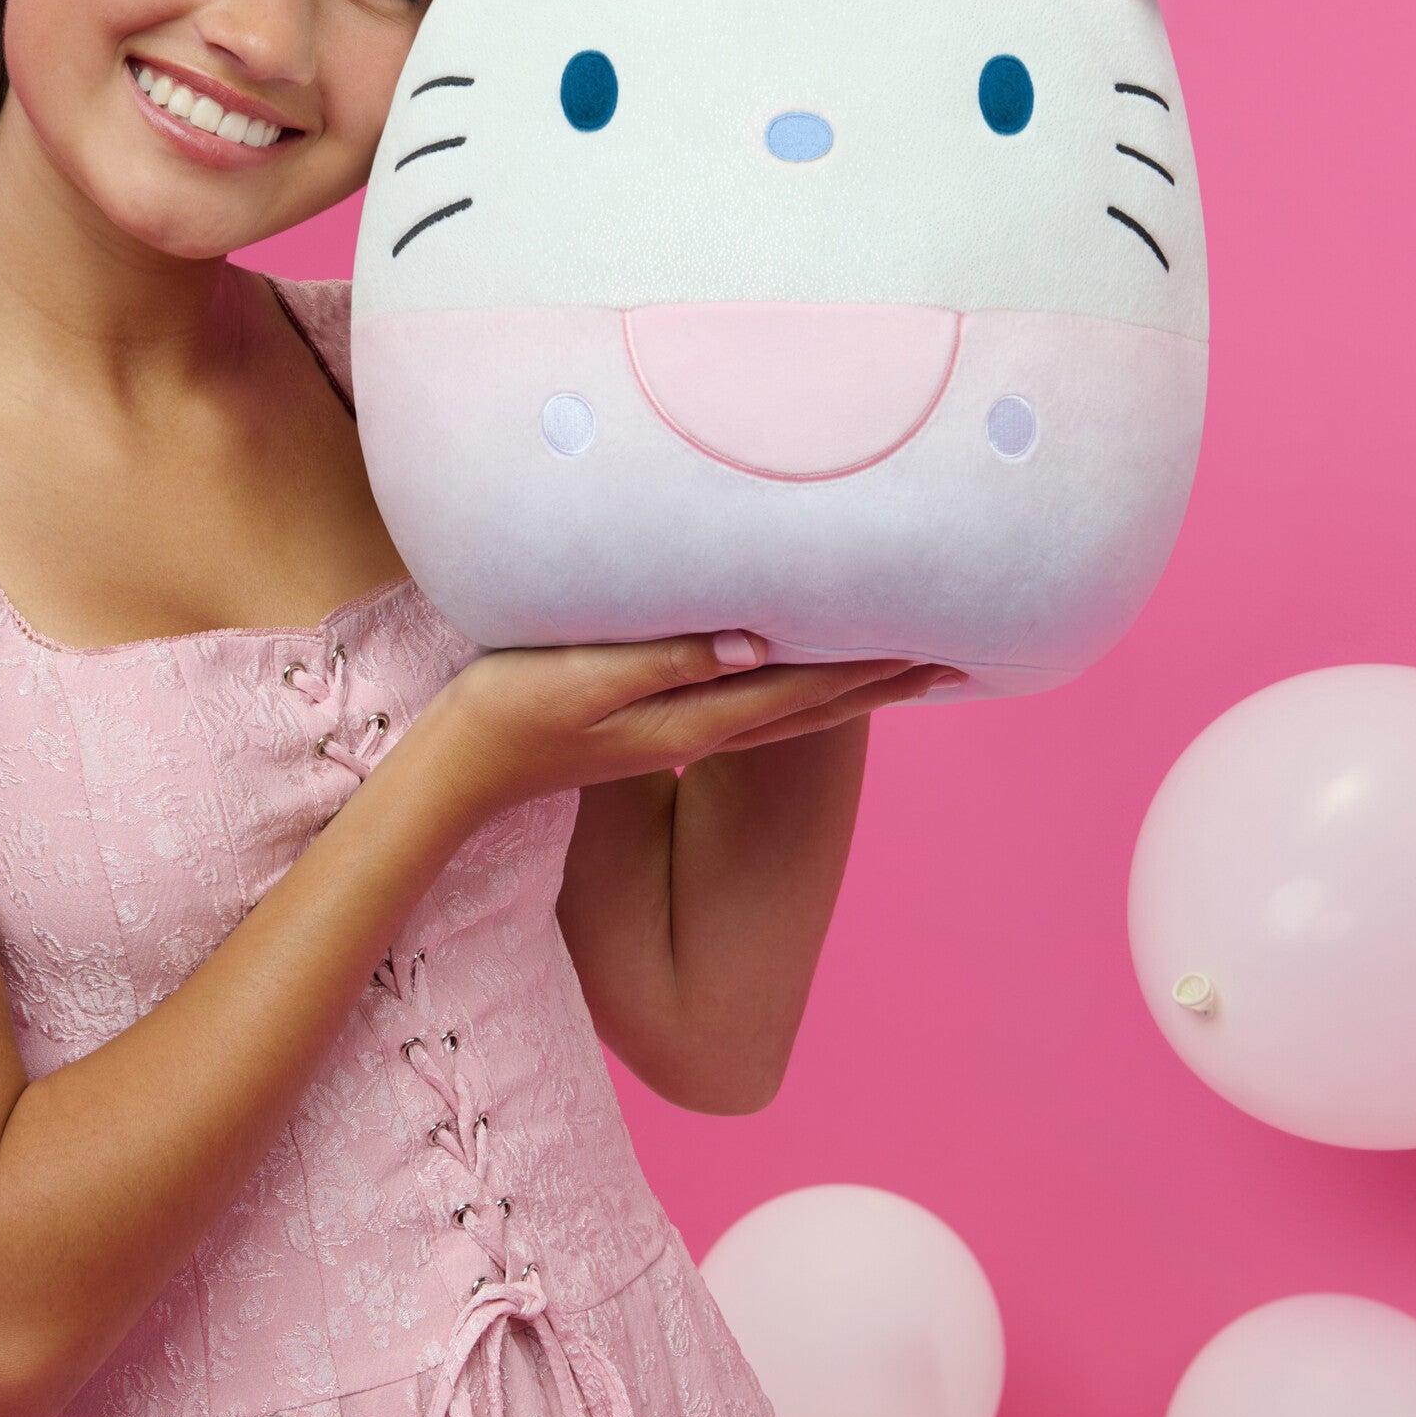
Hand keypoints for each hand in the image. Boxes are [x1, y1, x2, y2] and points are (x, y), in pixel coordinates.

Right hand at [400, 631, 956, 822]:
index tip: (937, 646)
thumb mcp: (584, 677)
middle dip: (884, 683)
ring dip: (852, 693)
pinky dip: (797, 697)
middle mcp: (701, 732)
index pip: (805, 688)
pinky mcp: (657, 734)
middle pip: (815, 708)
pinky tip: (796, 679)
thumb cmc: (508, 712)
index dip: (871, 666)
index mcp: (694, 718)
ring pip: (790, 715)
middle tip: (956, 661)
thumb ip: (667, 658)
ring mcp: (679, 738)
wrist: (459, 774)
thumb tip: (756, 642)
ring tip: (903, 672)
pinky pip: (754, 712)